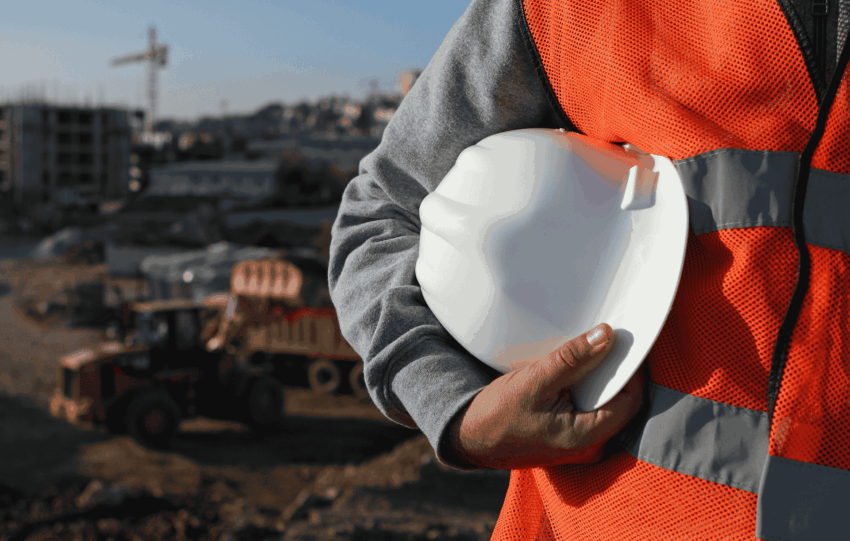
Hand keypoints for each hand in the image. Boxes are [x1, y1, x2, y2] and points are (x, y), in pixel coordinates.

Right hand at [445, 323, 644, 468]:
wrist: (469, 437)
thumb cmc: (496, 415)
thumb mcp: (534, 381)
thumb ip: (573, 359)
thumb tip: (606, 336)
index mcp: (585, 438)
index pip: (630, 400)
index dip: (632, 369)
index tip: (624, 341)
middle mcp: (589, 447)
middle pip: (621, 402)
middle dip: (616, 372)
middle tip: (607, 341)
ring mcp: (579, 444)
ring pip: (606, 405)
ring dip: (600, 379)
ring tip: (588, 353)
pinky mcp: (569, 437)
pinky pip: (591, 410)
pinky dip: (587, 389)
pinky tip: (574, 372)